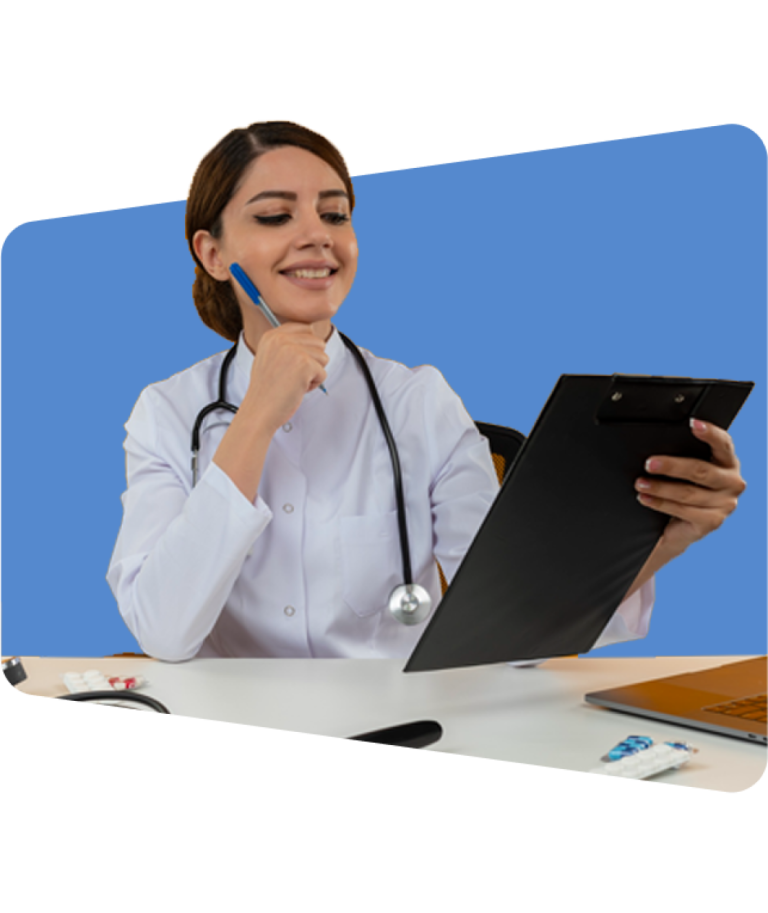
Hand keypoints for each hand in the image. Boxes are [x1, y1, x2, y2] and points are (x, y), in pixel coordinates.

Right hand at [245, 322, 329, 432]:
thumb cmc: (266, 391)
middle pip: (318, 342)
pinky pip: (323, 373)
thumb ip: (287, 345)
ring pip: (323, 357)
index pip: (305, 327)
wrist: (260, 411)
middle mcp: (282, 339)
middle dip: (312, 361)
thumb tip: (313, 338)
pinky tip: (297, 389)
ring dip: (313, 373)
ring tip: (294, 382)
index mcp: (272, 335)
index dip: (307, 346)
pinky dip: (313, 385)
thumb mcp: (270, 358)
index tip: (296, 362)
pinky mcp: (304, 364)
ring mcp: (293, 350)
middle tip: (293, 375)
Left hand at [634, 419, 746, 557]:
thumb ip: (682, 456)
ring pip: (688, 493)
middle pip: (700, 470)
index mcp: (727, 462)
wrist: (681, 526)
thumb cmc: (682, 490)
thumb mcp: (684, 471)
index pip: (722, 443)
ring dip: (660, 488)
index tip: (693, 423)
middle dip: (671, 466)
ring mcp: (725, 504)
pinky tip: (646, 499)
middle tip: (649, 464)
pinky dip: (661, 504)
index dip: (710, 433)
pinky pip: (684, 511)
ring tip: (640, 484)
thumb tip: (656, 448)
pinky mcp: (713, 521)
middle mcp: (731, 482)